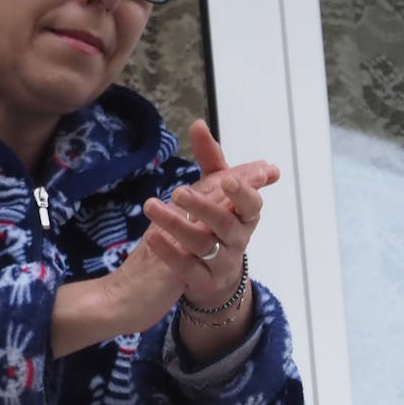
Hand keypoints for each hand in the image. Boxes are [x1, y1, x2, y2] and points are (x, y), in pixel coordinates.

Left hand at [141, 120, 276, 309]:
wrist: (215, 277)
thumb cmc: (218, 223)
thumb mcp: (217, 191)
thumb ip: (210, 159)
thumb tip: (198, 124)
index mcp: (245, 216)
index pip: (252, 204)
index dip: (243, 193)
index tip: (229, 179)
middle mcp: (237, 239)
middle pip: (224, 224)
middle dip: (204, 207)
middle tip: (180, 191)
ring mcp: (220, 262)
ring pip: (201, 245)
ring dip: (176, 225)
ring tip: (152, 207)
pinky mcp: (201, 280)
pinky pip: (186, 267)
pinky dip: (168, 252)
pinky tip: (151, 237)